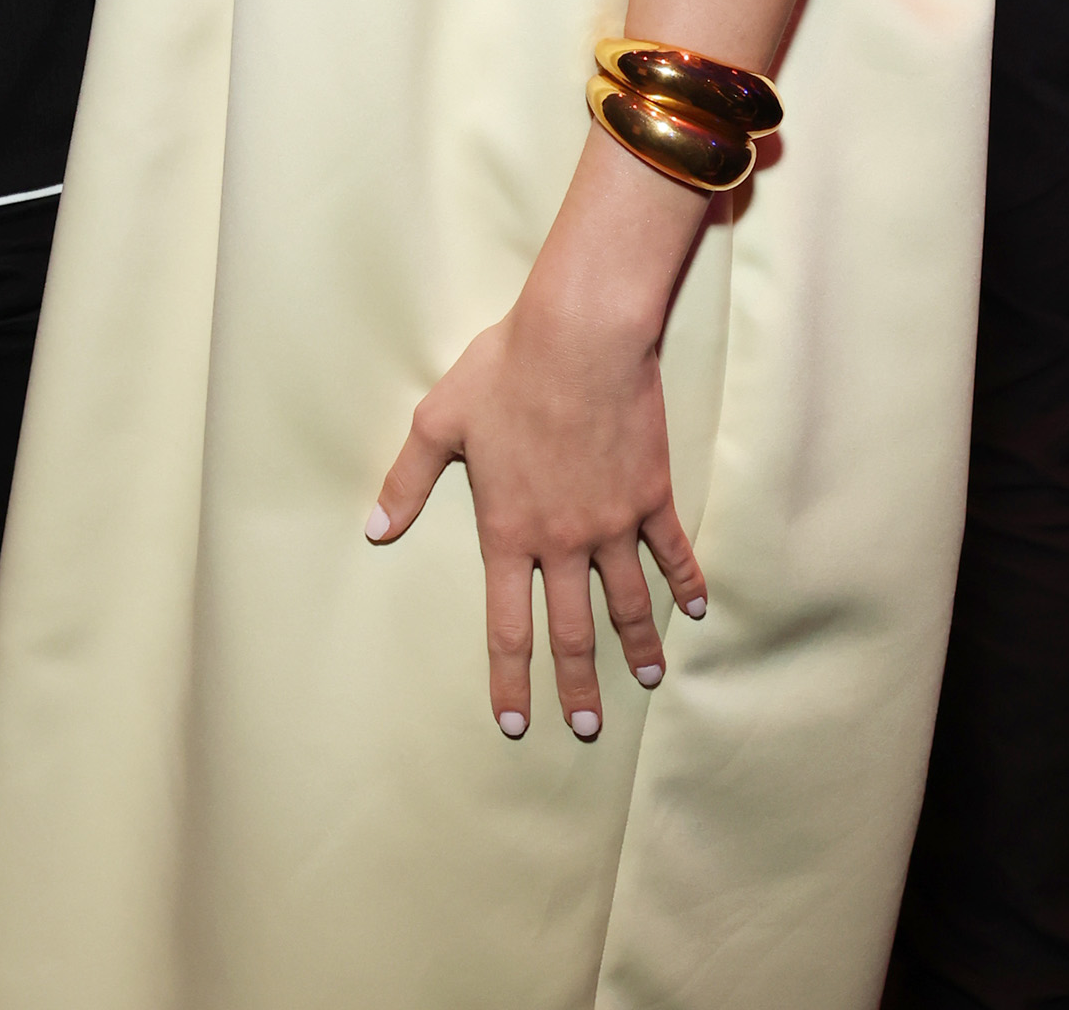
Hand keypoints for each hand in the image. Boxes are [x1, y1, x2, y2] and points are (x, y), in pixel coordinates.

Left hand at [366, 287, 703, 741]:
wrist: (579, 339)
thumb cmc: (503, 372)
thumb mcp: (438, 422)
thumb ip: (407, 481)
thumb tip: (375, 529)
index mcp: (510, 530)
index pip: (508, 625)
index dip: (511, 679)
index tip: (515, 723)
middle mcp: (563, 541)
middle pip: (572, 632)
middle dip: (578, 685)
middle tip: (586, 729)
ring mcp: (614, 522)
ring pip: (627, 602)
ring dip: (637, 647)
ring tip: (647, 680)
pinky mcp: (651, 495)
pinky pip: (671, 553)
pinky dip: (684, 584)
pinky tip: (693, 611)